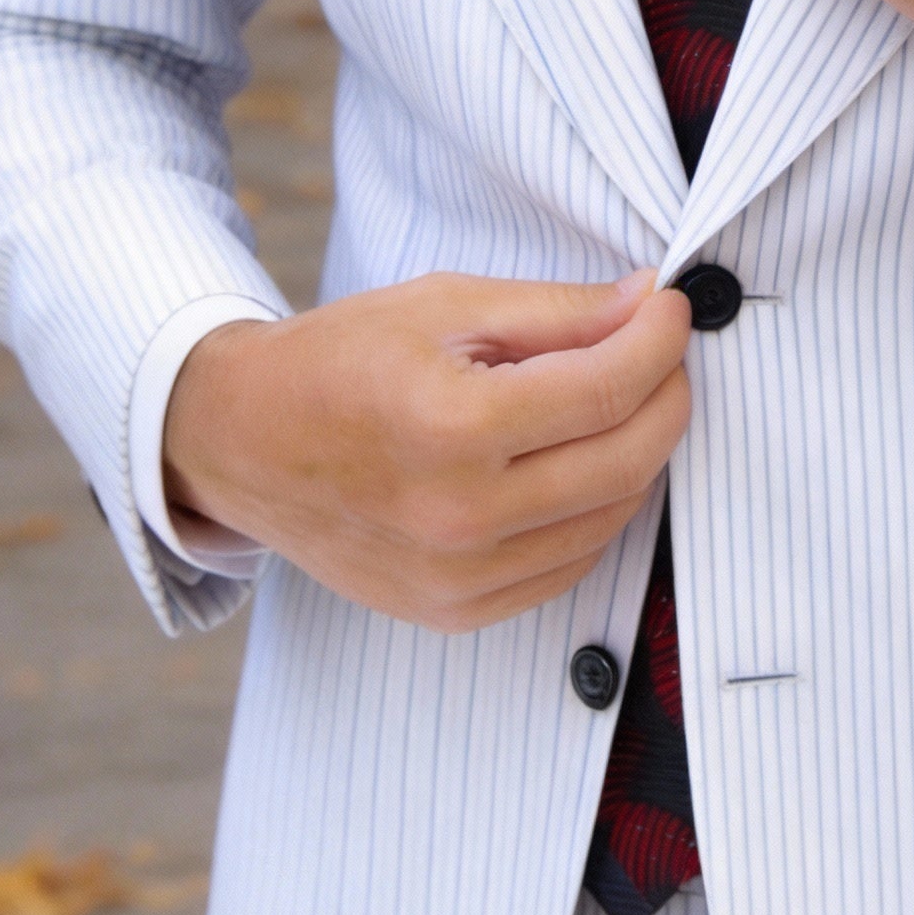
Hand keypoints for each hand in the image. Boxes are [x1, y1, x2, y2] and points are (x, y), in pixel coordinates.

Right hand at [163, 271, 691, 632]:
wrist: (242, 442)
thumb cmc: (341, 360)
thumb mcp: (447, 306)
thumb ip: (559, 311)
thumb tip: (651, 302)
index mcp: (452, 428)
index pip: (608, 388)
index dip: (660, 340)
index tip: (671, 307)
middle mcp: (458, 517)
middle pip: (627, 460)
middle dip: (668, 395)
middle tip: (664, 351)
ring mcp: (457, 578)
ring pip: (611, 517)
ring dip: (639, 452)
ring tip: (620, 397)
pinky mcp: (455, 612)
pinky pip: (569, 565)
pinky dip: (597, 509)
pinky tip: (580, 459)